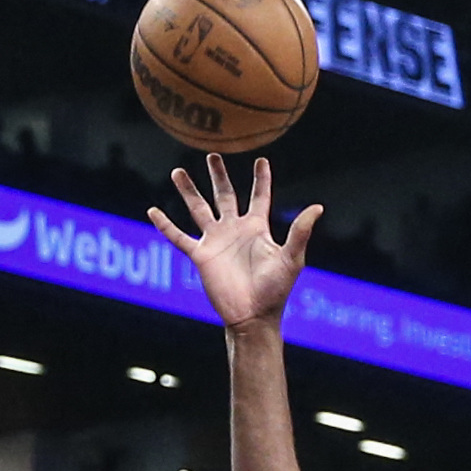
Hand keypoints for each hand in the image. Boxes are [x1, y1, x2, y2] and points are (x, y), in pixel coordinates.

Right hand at [149, 154, 321, 330]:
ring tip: (178, 171)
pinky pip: (179, 237)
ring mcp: (216, 241)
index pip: (259, 197)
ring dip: (188, 191)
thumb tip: (318, 207)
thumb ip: (300, 232)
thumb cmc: (275, 290)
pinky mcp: (201, 255)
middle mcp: (235, 230)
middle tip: (213, 154)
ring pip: (199, 209)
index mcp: (257, 228)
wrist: (253, 316)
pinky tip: (152, 211)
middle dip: (219, 176)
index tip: (261, 160)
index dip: (261, 179)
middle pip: (225, 195)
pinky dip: (165, 225)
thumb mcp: (291, 258)